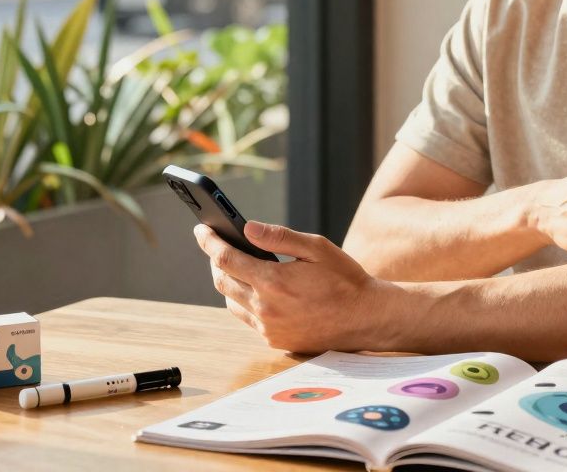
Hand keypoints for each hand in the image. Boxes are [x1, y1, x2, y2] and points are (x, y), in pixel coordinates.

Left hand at [192, 221, 400, 353]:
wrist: (365, 318)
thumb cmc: (344, 279)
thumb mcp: (316, 248)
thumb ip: (279, 237)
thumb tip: (248, 227)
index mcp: (273, 282)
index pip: (226, 258)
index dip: (209, 241)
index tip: (201, 229)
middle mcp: (265, 308)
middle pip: (221, 281)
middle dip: (215, 260)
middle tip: (217, 244)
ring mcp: (268, 328)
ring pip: (230, 302)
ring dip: (227, 282)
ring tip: (235, 265)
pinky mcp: (275, 340)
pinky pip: (247, 318)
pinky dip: (243, 300)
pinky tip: (254, 289)